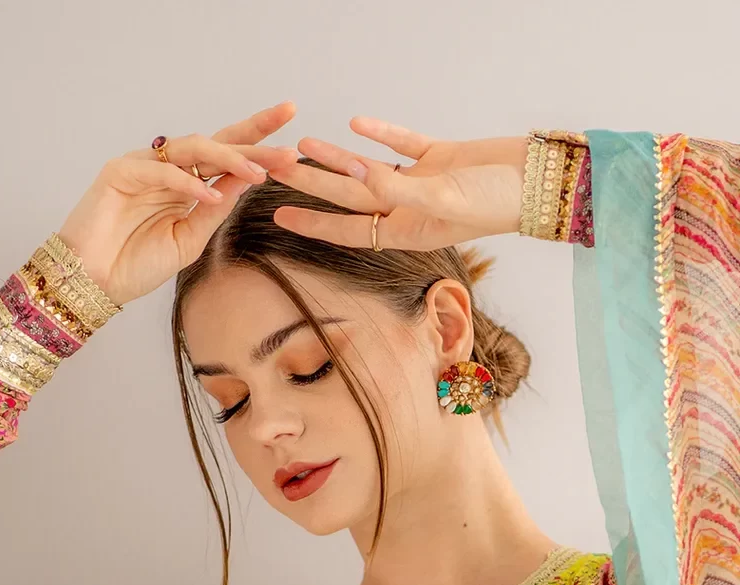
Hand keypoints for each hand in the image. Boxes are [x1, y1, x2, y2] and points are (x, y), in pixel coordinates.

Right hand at [58, 102, 298, 306]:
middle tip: (288, 150)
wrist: (98, 283)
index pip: (228, 158)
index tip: (293, 147)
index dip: (258, 147)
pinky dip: (187, 181)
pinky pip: (160, 169)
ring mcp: (144, 165)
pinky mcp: (119, 171)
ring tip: (258, 173)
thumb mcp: (191, 239)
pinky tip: (211, 194)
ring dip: (228, 158)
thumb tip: (249, 182)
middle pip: (216, 143)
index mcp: (188, 183)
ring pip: (192, 149)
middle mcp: (169, 169)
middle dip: (255, 142)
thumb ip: (216, 211)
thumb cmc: (140, 263)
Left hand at [269, 116, 527, 251]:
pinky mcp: (440, 157)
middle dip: (312, 185)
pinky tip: (358, 122)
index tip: (279, 216)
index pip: (348, 229)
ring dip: (338, 158)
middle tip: (277, 172)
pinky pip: (403, 145)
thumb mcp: (443, 199)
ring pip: (370, 170)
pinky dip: (382, 134)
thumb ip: (396, 188)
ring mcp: (423, 183)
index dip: (313, 222)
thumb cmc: (497, 202)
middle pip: (350, 197)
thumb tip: (354, 172)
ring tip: (304, 145)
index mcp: (407, 231)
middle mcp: (409, 210)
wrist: (540, 180)